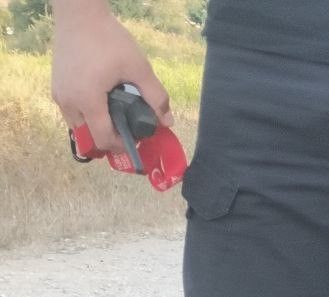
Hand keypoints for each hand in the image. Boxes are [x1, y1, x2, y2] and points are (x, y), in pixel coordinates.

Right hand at [52, 8, 171, 153]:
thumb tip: (168, 122)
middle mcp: (68, 101)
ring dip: (96, 128)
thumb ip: (156, 97)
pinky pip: (71, 112)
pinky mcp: (56, 85)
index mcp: (87, 100)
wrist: (79, 15)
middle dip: (110, 139)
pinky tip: (104, 104)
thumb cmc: (109, 40)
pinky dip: (86, 116)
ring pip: (77, 126)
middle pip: (88, 137)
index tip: (137, 139)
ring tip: (116, 116)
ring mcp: (58, 93)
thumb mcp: (139, 68)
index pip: (103, 139)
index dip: (122, 146)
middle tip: (128, 129)